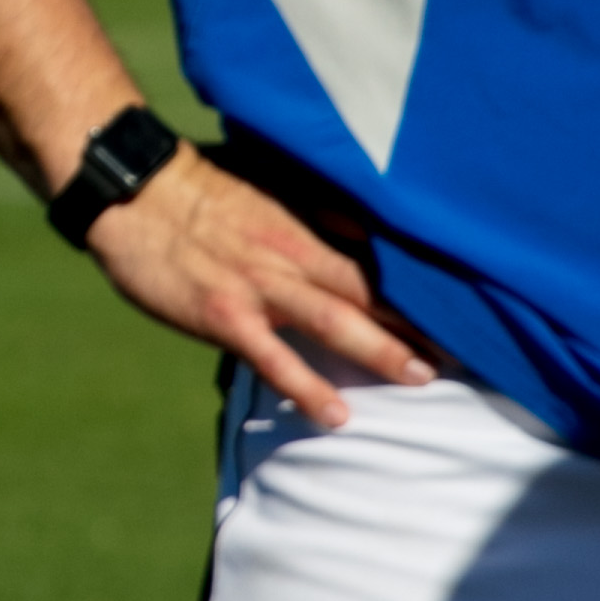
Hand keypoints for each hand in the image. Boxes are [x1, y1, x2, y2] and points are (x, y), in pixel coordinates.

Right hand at [87, 150, 433, 429]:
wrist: (134, 193)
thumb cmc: (198, 186)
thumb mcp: (267, 185)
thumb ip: (317, 209)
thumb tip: (366, 227)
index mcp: (304, 226)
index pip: (375, 259)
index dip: (418, 285)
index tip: (459, 306)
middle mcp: (292, 257)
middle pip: (368, 293)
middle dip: (417, 323)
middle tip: (465, 353)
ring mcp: (259, 288)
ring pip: (334, 323)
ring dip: (381, 351)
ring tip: (422, 379)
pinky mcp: (225, 316)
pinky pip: (273, 359)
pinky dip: (307, 387)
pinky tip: (336, 414)